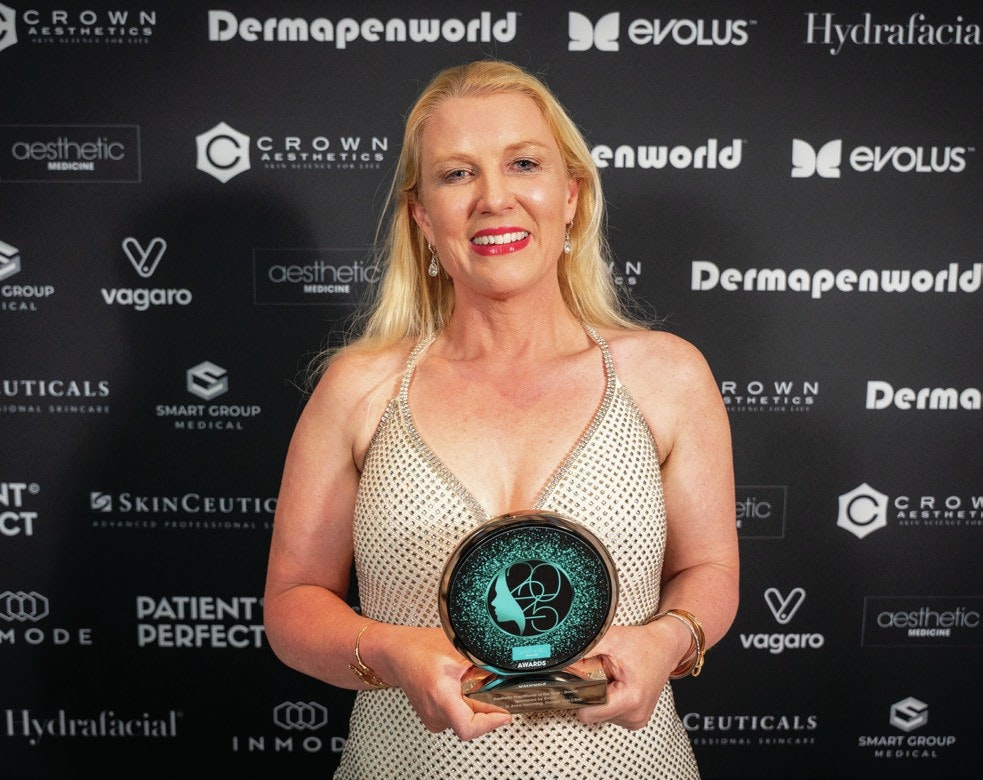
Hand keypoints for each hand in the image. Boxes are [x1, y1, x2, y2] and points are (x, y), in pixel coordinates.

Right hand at [381, 626, 511, 739]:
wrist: (396, 651)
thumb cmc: (420, 647)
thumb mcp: (458, 648)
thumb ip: (482, 659)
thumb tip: (506, 666)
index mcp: (441, 696)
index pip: (469, 728)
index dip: (491, 723)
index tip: (504, 715)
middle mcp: (434, 713)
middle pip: (471, 723)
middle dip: (487, 709)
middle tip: (497, 694)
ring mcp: (432, 718)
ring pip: (464, 720)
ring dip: (475, 706)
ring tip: (472, 685)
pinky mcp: (431, 718)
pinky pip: (456, 717)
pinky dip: (465, 706)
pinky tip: (463, 689)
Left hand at [575, 623, 675, 729]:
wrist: (665, 647)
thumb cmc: (643, 644)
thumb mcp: (610, 639)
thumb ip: (584, 649)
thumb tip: (560, 657)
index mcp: (630, 699)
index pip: (588, 712)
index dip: (579, 694)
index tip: (582, 678)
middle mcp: (635, 715)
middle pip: (593, 712)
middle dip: (592, 691)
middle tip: (604, 672)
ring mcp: (637, 720)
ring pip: (600, 714)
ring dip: (602, 695)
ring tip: (614, 677)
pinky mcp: (636, 719)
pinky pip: (610, 713)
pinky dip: (610, 699)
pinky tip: (618, 684)